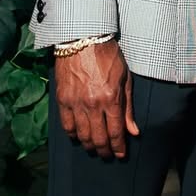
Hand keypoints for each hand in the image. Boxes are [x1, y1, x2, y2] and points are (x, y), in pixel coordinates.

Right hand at [54, 39, 138, 159]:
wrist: (82, 39)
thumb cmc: (108, 57)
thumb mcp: (125, 80)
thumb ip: (128, 108)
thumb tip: (133, 131)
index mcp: (111, 99)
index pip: (116, 132)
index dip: (118, 148)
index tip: (120, 155)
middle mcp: (93, 104)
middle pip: (98, 138)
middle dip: (104, 150)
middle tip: (107, 156)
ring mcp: (75, 103)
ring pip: (82, 135)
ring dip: (89, 145)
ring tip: (94, 149)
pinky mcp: (62, 99)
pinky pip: (66, 124)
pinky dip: (72, 135)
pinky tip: (78, 138)